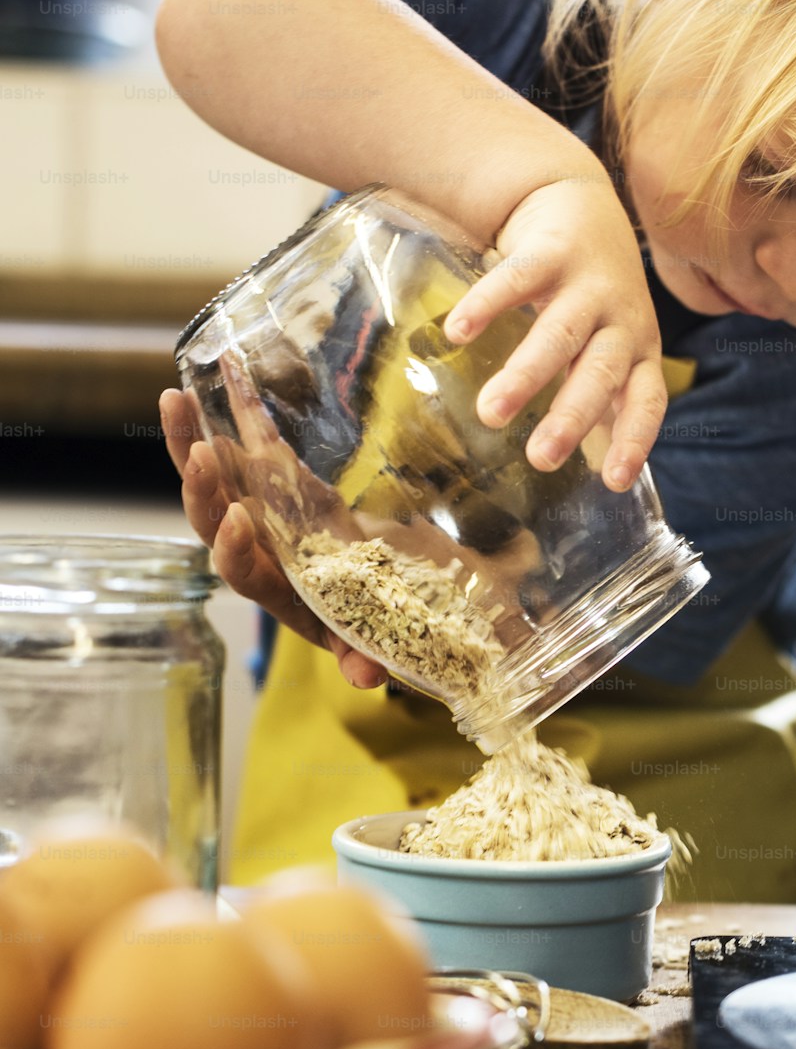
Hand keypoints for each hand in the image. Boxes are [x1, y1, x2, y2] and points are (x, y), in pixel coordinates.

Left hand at [159, 388, 388, 688]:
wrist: (365, 582)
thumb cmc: (360, 613)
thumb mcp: (364, 635)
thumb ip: (360, 655)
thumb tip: (368, 679)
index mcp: (270, 584)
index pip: (237, 571)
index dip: (232, 549)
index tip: (239, 521)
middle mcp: (251, 546)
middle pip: (210, 519)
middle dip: (201, 488)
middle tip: (200, 455)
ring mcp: (253, 507)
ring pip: (209, 476)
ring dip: (187, 440)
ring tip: (174, 400)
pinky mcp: (268, 478)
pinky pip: (240, 442)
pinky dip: (226, 409)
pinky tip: (218, 368)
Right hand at [443, 176, 666, 492]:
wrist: (580, 200)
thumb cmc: (593, 294)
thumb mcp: (609, 342)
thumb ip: (599, 393)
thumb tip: (589, 465)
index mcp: (639, 349)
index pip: (647, 400)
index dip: (633, 439)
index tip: (614, 483)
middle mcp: (621, 318)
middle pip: (600, 373)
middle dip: (571, 417)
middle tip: (540, 459)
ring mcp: (588, 283)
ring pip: (559, 334)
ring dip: (526, 375)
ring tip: (490, 414)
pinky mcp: (551, 251)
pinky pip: (517, 280)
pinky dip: (487, 305)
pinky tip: (457, 333)